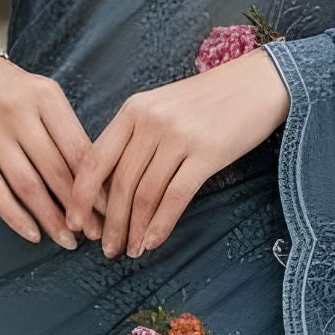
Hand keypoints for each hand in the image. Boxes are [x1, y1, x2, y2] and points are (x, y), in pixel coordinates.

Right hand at [0, 56, 90, 246]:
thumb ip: (67, 133)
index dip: (95, 186)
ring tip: (67, 240)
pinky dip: (15, 217)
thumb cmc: (14, 94)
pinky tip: (33, 234)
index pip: (77, 149)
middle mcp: (16, 110)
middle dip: (78, 208)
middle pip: (54, 170)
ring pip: (27, 185)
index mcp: (45, 95)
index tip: (109, 211)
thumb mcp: (44, 98)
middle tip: (94, 233)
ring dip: (50, 218)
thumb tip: (98, 187)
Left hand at [70, 48, 291, 258]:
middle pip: (119, 183)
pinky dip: (161, 224)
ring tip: (131, 251)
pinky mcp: (207, 153)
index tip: (75, 223)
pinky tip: (154, 242)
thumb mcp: (163, 107)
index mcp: (133, 109)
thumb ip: (136, 136)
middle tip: (106, 250)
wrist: (258, 82)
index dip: (81, 196)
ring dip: (135, 229)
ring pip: (145, 194)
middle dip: (110, 223)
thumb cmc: (209, 100)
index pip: (95, 159)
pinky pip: (175, 196)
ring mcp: (179, 136)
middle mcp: (150, 121)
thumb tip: (112, 185)